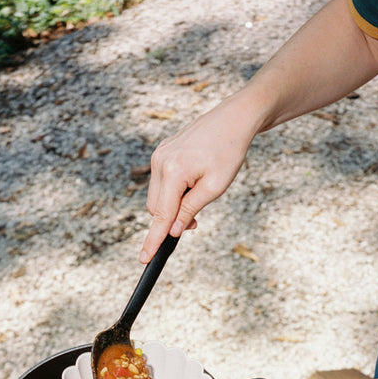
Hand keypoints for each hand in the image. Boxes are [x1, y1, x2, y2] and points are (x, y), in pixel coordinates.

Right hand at [140, 96, 258, 262]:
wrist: (233, 119)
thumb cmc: (228, 152)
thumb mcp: (215, 187)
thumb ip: (191, 210)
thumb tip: (173, 230)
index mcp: (173, 171)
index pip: (160, 215)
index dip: (153, 240)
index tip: (144, 259)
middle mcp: (160, 162)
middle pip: (155, 208)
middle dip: (171, 221)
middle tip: (196, 222)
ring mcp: (159, 155)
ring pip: (157, 196)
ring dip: (172, 207)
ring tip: (198, 196)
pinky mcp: (162, 152)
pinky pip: (161, 182)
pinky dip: (172, 193)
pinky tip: (192, 184)